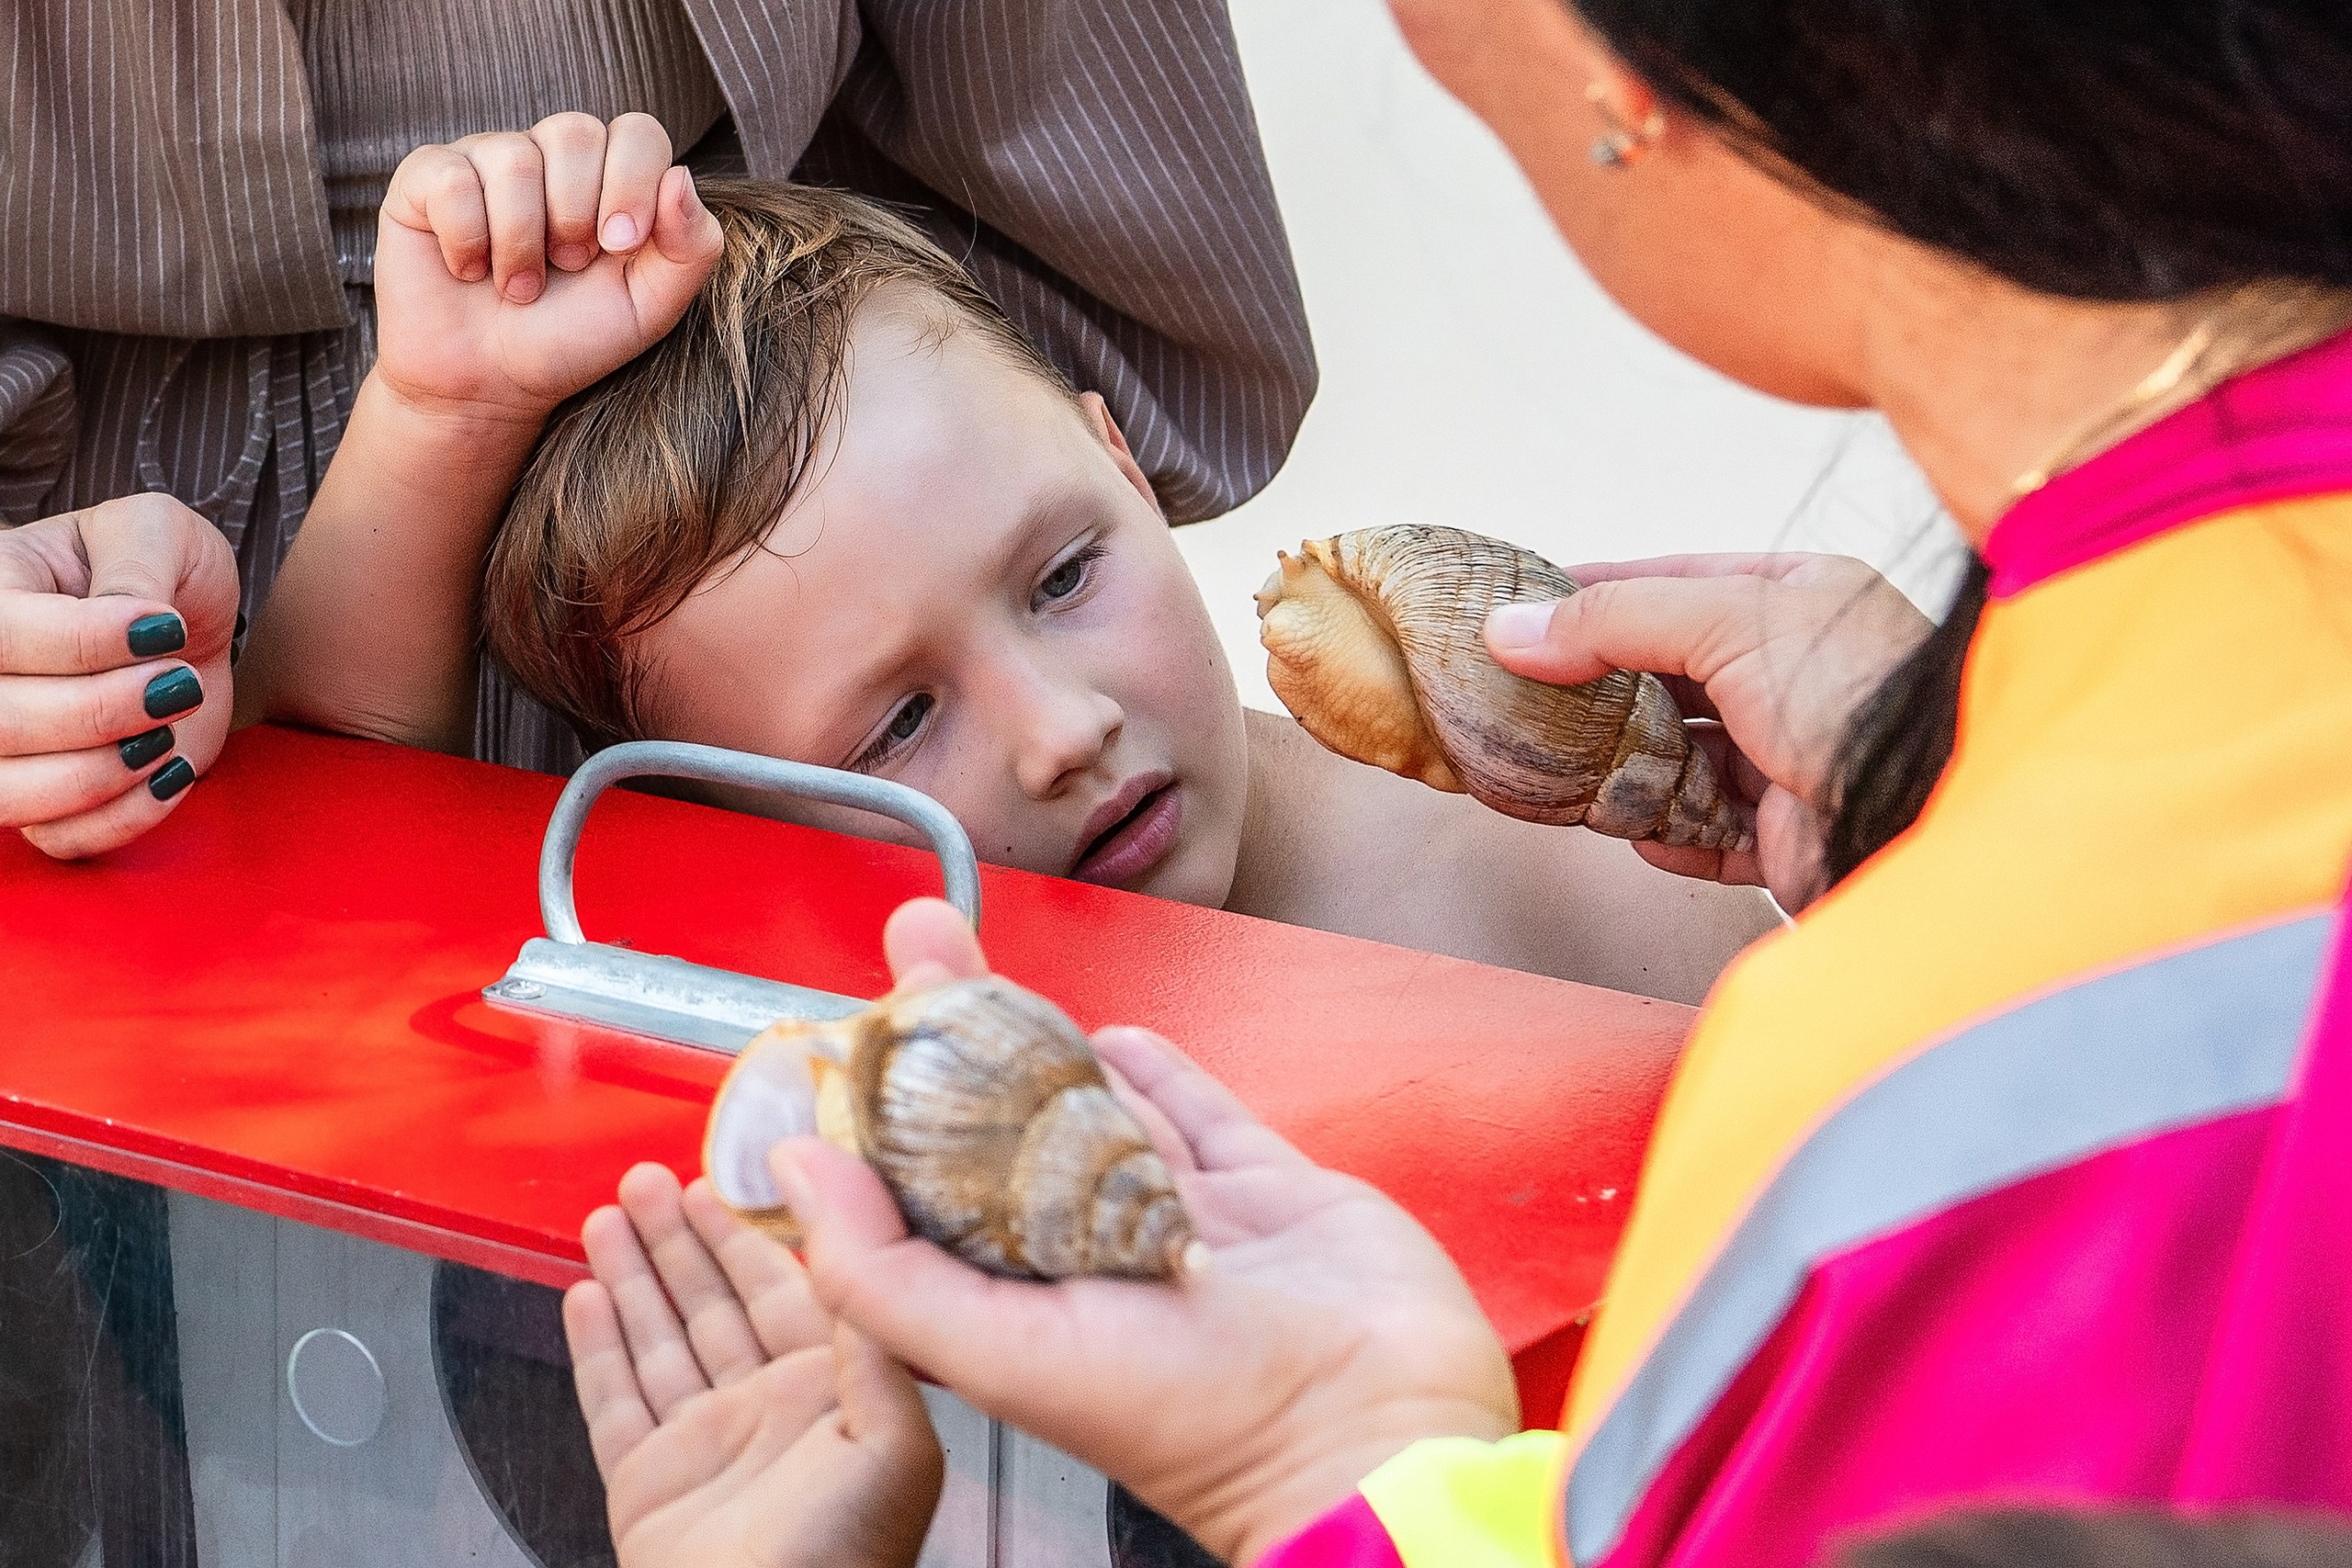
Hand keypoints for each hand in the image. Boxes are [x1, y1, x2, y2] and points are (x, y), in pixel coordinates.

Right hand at [0, 495, 237, 857]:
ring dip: (105, 771)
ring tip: (168, 729)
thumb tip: (129, 622)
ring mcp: (7, 747)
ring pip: (11, 793)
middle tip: (178, 681)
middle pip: (0, 720)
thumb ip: (136, 562)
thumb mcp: (157, 531)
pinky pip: (61, 839)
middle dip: (104, 709)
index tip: (164, 626)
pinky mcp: (52, 801)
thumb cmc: (163, 571)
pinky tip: (172, 768)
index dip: (83, 642)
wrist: (188, 628)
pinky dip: (125, 816)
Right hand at [372, 112, 721, 428]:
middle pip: (575, 131)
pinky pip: (452, 179)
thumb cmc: (571, 341)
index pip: (637, 132)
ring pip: (513, 157)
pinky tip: (470, 270)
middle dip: (576, 214)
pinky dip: (468, 240)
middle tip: (565, 267)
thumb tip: (682, 177)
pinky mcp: (426, 178)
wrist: (490, 385)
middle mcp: (548, 157)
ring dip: (521, 241)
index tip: (619, 247)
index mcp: (609, 178)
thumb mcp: (650, 308)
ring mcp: (485, 161)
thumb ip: (690, 248)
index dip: (633, 182)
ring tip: (517, 286)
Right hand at [564, 1163, 943, 1567]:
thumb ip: (872, 1338)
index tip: (719, 1175)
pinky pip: (614, 1399)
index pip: (783, 1286)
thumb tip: (859, 1244)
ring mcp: (704, 1446)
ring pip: (660, 1337)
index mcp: (830, 1393)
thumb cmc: (846, 1559)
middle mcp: (766, 1412)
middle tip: (643, 1178)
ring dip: (632, 1275)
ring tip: (605, 1215)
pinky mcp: (646, 1483)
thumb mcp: (892, 1437)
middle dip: (678, 1238)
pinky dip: (597, 1347)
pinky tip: (583, 1295)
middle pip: (712, 1301)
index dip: (745, 1229)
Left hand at [780, 900, 1518, 1567]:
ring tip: (983, 963)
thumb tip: (800, 1165)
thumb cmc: (1191, 1421)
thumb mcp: (1001, 1356)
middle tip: (918, 943)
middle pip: (1004, 1124)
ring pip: (1095, 1106)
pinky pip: (1202, 1113)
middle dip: (955, 1033)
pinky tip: (1117, 1036)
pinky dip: (1159, 1071)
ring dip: (1039, 1033)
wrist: (1371, 1425)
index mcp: (1016, 1302)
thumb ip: (884, 1268)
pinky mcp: (1266, 1189)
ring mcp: (1181, 1218)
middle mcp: (1092, 1257)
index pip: (928, 1189)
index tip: (850, 1033)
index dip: (885, 1110)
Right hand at [1484, 553, 1931, 911]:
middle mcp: (1791, 674)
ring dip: (1628, 770)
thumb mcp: (1727, 620)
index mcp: (1791, 600)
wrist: (1927, 810)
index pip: (1672, 584)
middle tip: (1526, 696)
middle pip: (1668, 677)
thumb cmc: (1857, 691)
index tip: (1525, 610)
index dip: (1596, 595)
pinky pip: (1707, 836)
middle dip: (1601, 691)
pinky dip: (1668, 837)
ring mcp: (1788, 756)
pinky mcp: (1787, 835)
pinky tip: (1638, 833)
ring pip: (1680, 760)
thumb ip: (1616, 620)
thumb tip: (1511, 629)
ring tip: (1566, 771)